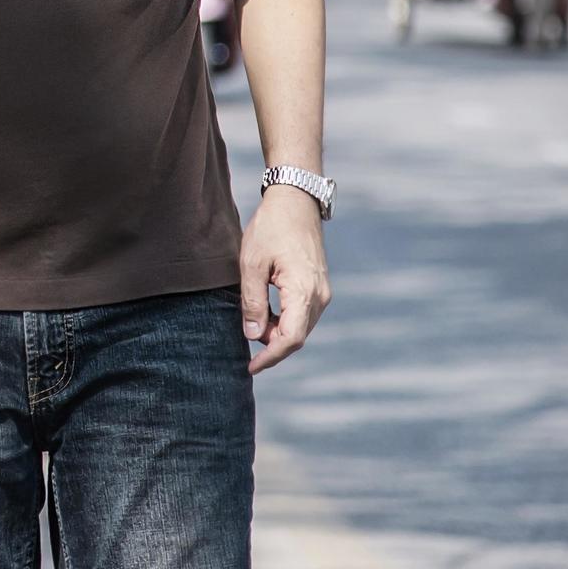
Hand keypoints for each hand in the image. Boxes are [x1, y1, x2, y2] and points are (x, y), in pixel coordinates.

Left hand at [240, 187, 330, 373]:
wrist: (295, 201)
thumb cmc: (271, 228)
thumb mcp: (251, 263)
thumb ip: (252, 301)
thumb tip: (253, 335)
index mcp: (304, 292)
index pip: (290, 339)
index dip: (270, 357)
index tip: (250, 367)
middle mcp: (319, 296)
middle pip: (297, 336)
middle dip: (272, 347)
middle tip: (245, 348)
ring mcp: (322, 291)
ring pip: (301, 327)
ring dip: (278, 334)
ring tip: (251, 327)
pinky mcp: (318, 286)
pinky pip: (303, 315)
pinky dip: (285, 322)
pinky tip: (265, 316)